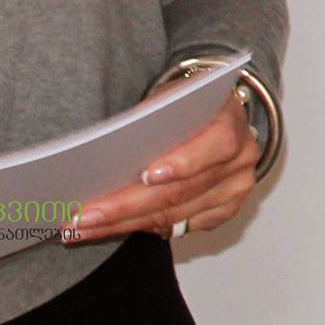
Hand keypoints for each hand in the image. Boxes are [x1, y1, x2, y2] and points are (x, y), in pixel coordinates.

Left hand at [63, 90, 257, 245]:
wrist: (212, 116)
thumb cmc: (187, 105)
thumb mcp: (173, 96)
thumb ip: (154, 118)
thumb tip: (106, 149)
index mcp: (232, 121)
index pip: (216, 145)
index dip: (183, 162)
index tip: (144, 175)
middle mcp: (242, 159)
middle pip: (181, 191)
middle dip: (126, 205)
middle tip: (83, 217)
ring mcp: (235, 189)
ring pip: (174, 216)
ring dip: (123, 223)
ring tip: (82, 226)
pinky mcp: (223, 212)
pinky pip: (178, 228)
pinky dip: (142, 228)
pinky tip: (111, 227)